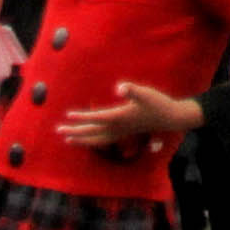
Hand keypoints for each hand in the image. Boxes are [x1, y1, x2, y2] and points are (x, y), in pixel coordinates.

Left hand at [60, 80, 198, 149]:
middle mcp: (117, 127)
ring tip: (68, 140)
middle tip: (58, 131)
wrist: (170, 118)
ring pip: (96, 140)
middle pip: (92, 132)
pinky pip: (104, 140)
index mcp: (119, 116)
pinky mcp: (124, 132)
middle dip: (75, 132)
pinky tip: (89, 140)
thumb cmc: (158, 103)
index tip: (67, 116)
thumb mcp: (146, 93)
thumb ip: (132, 90)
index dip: (81, 117)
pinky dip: (93, 142)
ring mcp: (121, 132)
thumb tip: (120, 87)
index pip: (96, 118)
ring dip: (81, 140)